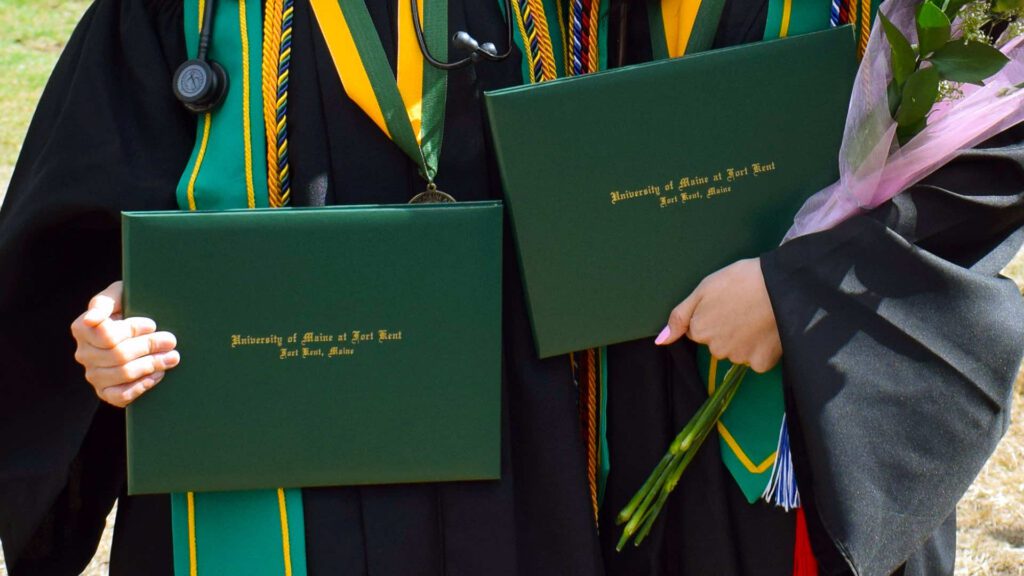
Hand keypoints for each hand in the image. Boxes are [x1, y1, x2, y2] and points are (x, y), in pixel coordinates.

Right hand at [70, 281, 178, 406]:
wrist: (139, 328)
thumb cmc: (128, 306)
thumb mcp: (118, 295)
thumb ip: (103, 302)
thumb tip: (90, 320)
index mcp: (82, 329)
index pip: (107, 335)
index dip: (133, 330)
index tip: (152, 324)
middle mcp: (84, 354)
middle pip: (118, 355)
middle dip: (149, 346)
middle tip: (171, 341)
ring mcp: (93, 375)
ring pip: (123, 374)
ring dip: (152, 365)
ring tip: (172, 357)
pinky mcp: (105, 392)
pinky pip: (120, 396)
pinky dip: (141, 386)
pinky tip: (157, 375)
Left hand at [655, 258, 781, 372]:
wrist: (780, 285)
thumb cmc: (741, 280)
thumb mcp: (703, 289)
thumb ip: (680, 317)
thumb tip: (660, 342)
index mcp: (700, 330)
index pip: (699, 331)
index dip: (712, 316)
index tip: (726, 304)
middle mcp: (716, 349)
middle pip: (717, 343)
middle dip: (727, 330)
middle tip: (743, 309)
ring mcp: (739, 358)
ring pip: (737, 352)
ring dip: (744, 339)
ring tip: (757, 316)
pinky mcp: (761, 364)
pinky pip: (757, 360)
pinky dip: (762, 349)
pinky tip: (768, 331)